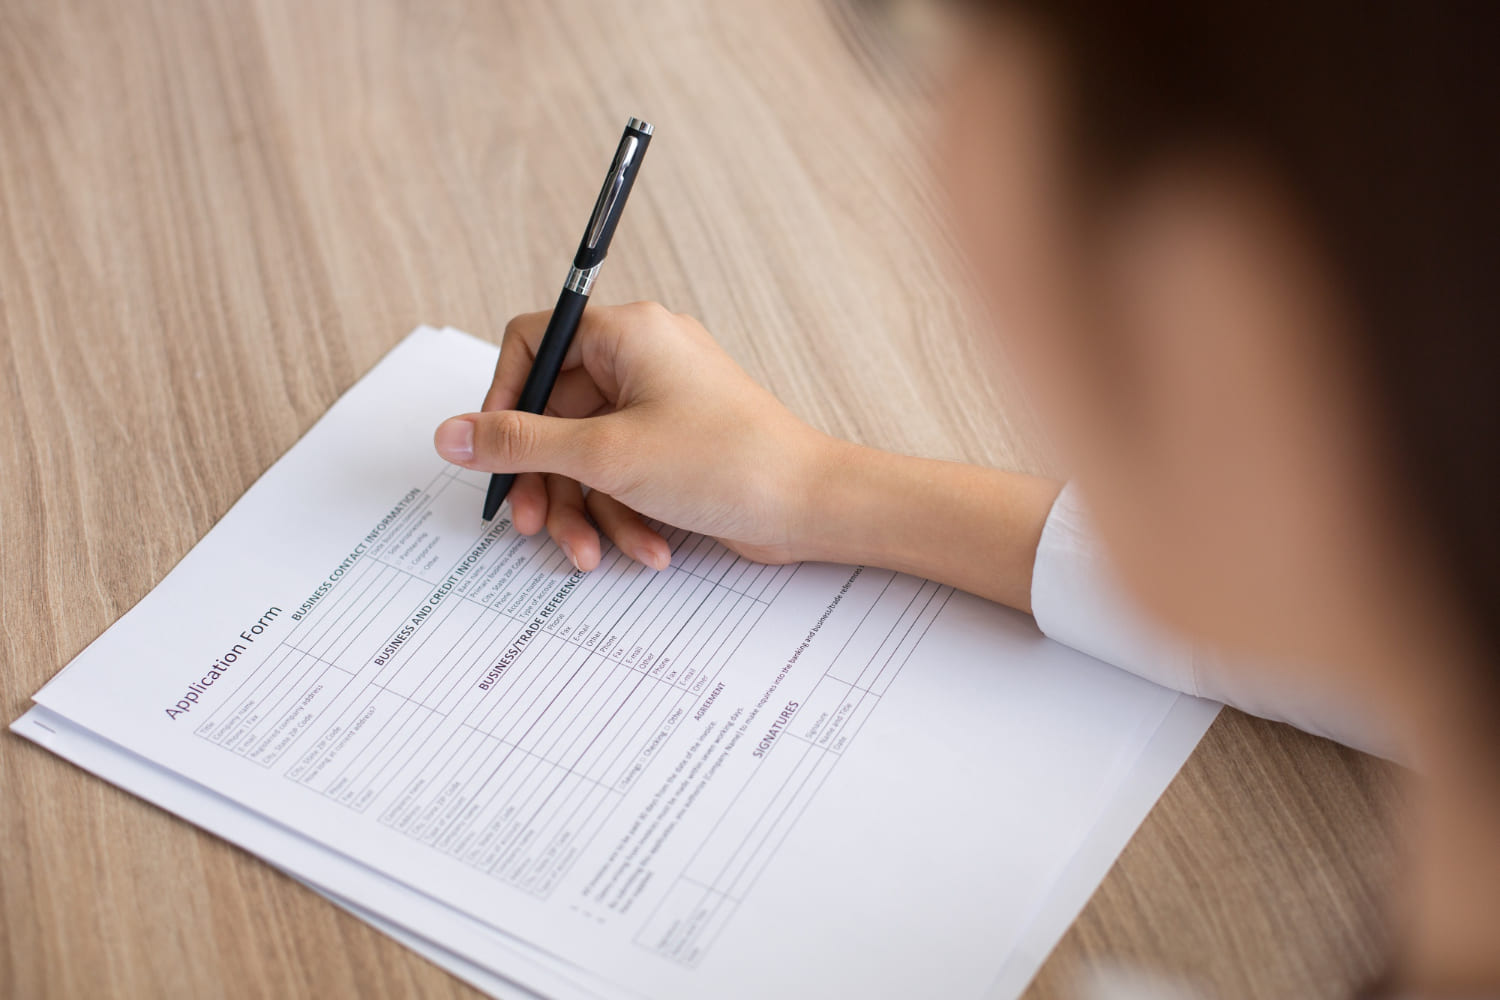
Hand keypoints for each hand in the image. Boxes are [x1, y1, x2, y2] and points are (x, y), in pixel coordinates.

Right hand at [434, 302, 833, 570]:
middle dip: (546, 479)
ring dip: (585, 511)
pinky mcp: (676, 447)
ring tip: (592, 554)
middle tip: (531, 524)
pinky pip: (623, 476)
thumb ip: (519, 443)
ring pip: (587, 456)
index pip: (534, 342)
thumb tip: (452, 434)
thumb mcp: (604, 455)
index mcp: (626, 334)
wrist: (810, 507)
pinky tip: (646, 549)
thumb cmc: (725, 462)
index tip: (493, 448)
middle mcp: (643, 360)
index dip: (503, 396)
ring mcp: (661, 405)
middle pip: (555, 415)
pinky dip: (624, 514)